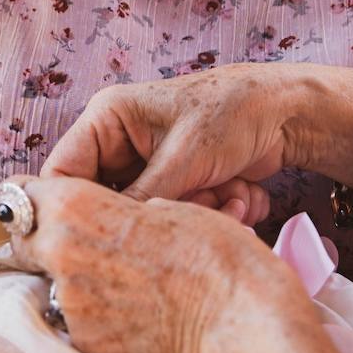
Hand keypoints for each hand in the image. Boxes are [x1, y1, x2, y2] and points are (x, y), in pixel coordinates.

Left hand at [6, 176, 291, 352]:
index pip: (22, 195)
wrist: (236, 317)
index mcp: (76, 208)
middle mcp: (60, 256)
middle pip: (25, 242)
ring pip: (52, 282)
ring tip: (123, 277)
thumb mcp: (161, 203)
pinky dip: (97, 312)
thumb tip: (97, 221)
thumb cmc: (211, 249)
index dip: (36, 197)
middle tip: (81, 239)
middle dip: (44, 238)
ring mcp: (70, 305)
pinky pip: (77, 318)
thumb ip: (111, 210)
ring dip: (74, 277)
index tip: (47, 202)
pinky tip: (134, 308)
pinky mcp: (85, 342)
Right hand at [41, 63, 293, 220]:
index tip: (96, 239)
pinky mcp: (177, 186)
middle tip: (192, 206)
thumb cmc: (233, 113)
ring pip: (147, 217)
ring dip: (193, 214)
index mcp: (107, 119)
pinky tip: (239, 194)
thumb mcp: (183, 158)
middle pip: (108, 202)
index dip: (72, 209)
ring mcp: (149, 167)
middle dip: (154, 215)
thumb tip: (105, 238)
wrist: (289, 113)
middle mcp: (120, 143)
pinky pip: (176, 218)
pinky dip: (211, 213)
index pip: (63, 173)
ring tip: (228, 195)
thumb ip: (140, 199)